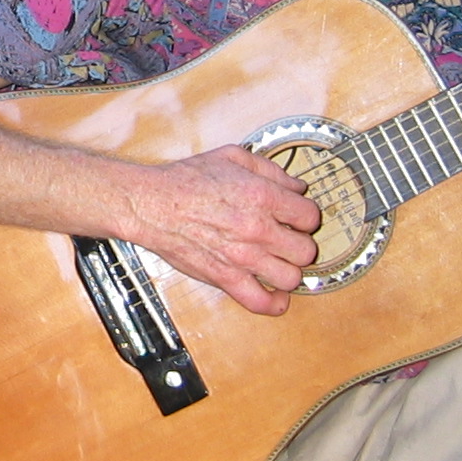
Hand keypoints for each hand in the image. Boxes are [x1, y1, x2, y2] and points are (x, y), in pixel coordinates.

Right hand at [116, 145, 321, 315]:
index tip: (297, 219)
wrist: (152, 204)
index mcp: (262, 196)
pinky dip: (274, 303)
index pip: (310, 216)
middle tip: (288, 240)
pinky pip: (261, 302)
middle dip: (300, 244)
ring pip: (291, 277)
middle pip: (306, 250)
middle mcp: (257, 229)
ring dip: (289, 271)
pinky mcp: (225, 278)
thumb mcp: (232, 157)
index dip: (305, 217)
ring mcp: (243, 257)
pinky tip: (276, 294)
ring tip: (279, 263)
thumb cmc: (186, 181)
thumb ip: (270, 169)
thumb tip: (296, 186)